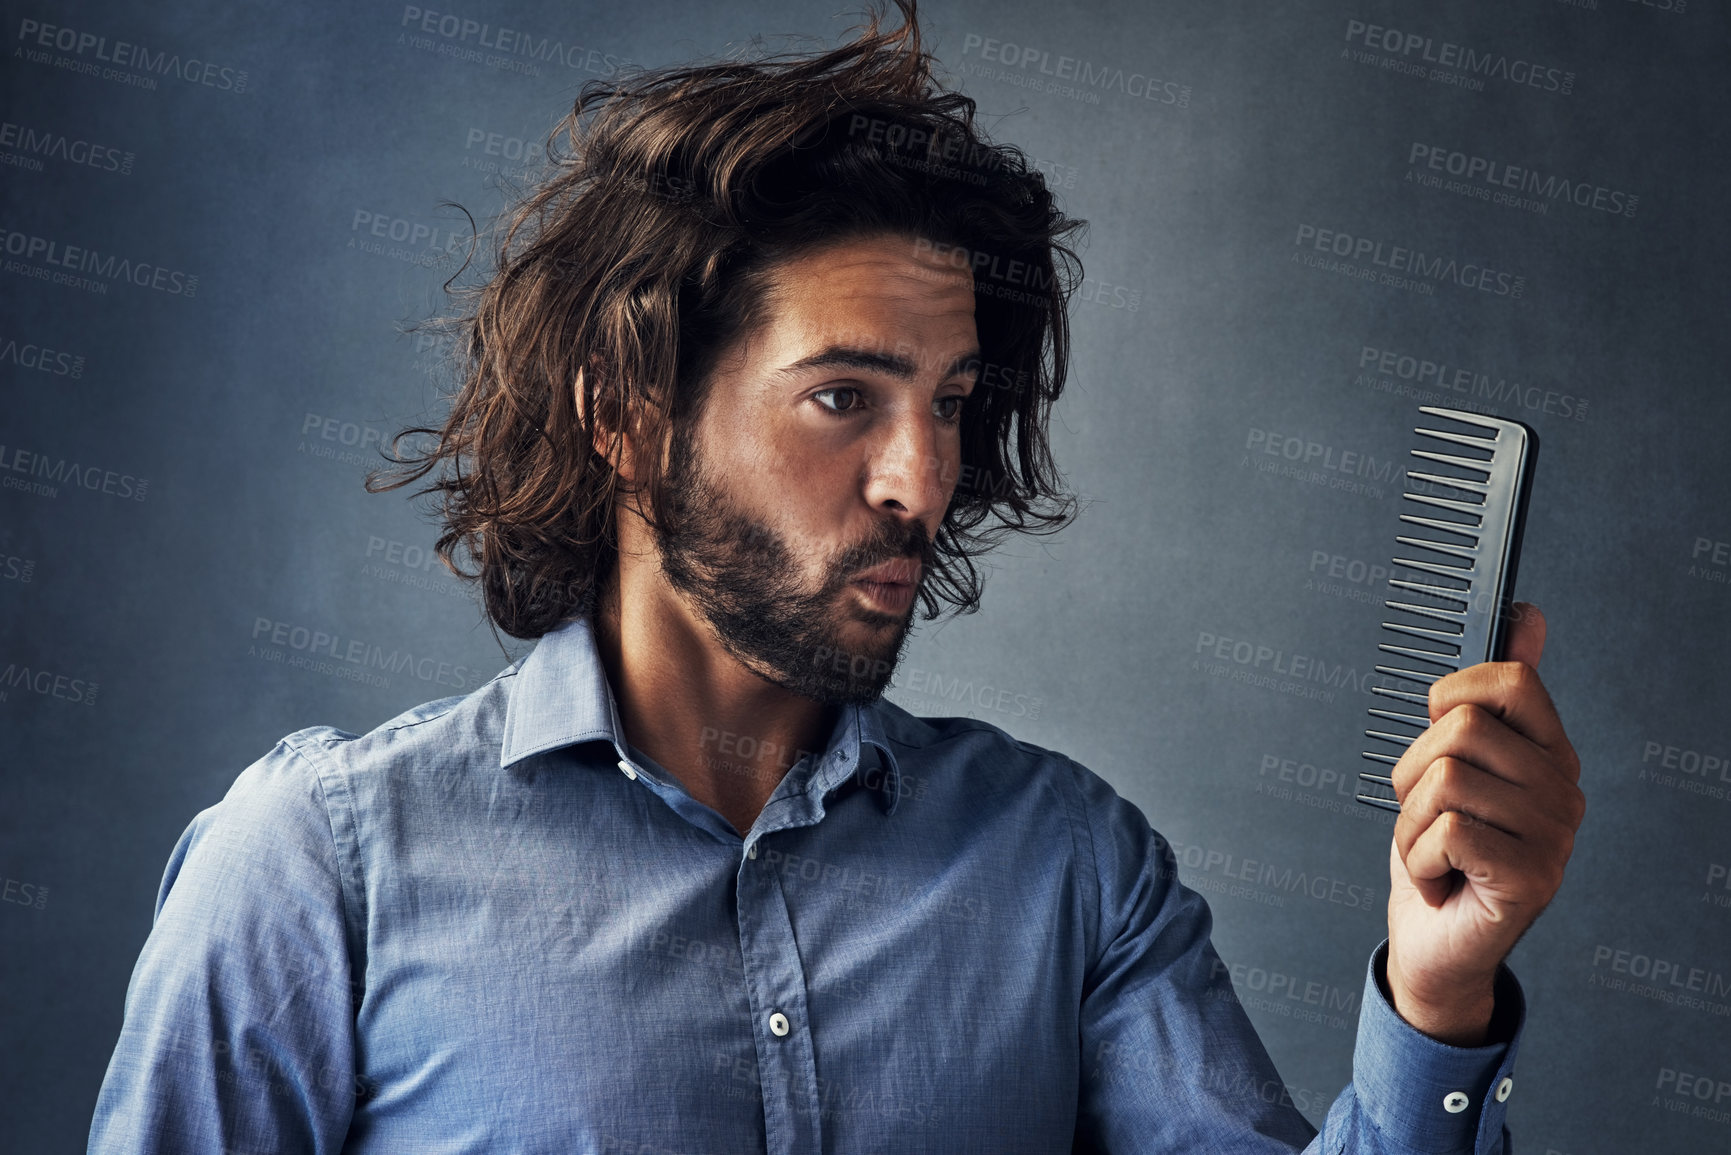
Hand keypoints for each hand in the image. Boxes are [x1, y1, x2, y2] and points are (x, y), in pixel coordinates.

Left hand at [1383, 602, 1585, 1044]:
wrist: (1434, 944)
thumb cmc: (1442, 856)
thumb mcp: (1457, 765)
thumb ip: (1494, 697)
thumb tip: (1528, 616)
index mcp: (1549, 755)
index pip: (1511, 681)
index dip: (1451, 696)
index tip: (1438, 732)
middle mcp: (1561, 792)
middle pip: (1461, 729)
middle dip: (1412, 773)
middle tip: (1425, 815)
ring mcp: (1552, 837)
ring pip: (1444, 780)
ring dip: (1409, 823)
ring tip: (1431, 851)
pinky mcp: (1529, 878)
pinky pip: (1446, 831)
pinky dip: (1419, 857)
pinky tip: (1439, 878)